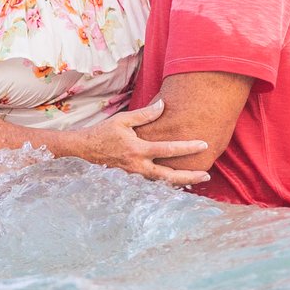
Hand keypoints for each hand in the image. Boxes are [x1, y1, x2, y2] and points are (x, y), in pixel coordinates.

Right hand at [74, 97, 208, 184]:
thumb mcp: (123, 120)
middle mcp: (138, 166)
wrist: (83, 150)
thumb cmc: (103, 132)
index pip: (168, 150)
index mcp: (138, 150)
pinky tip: (176, 181)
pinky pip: (152, 183)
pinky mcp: (131, 180)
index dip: (188, 148)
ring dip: (179, 183)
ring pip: (161, 183)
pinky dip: (166, 184)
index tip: (203, 144)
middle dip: (189, 176)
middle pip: (169, 176)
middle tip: (206, 174)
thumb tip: (163, 105)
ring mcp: (135, 176)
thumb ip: (145, 115)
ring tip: (196, 179)